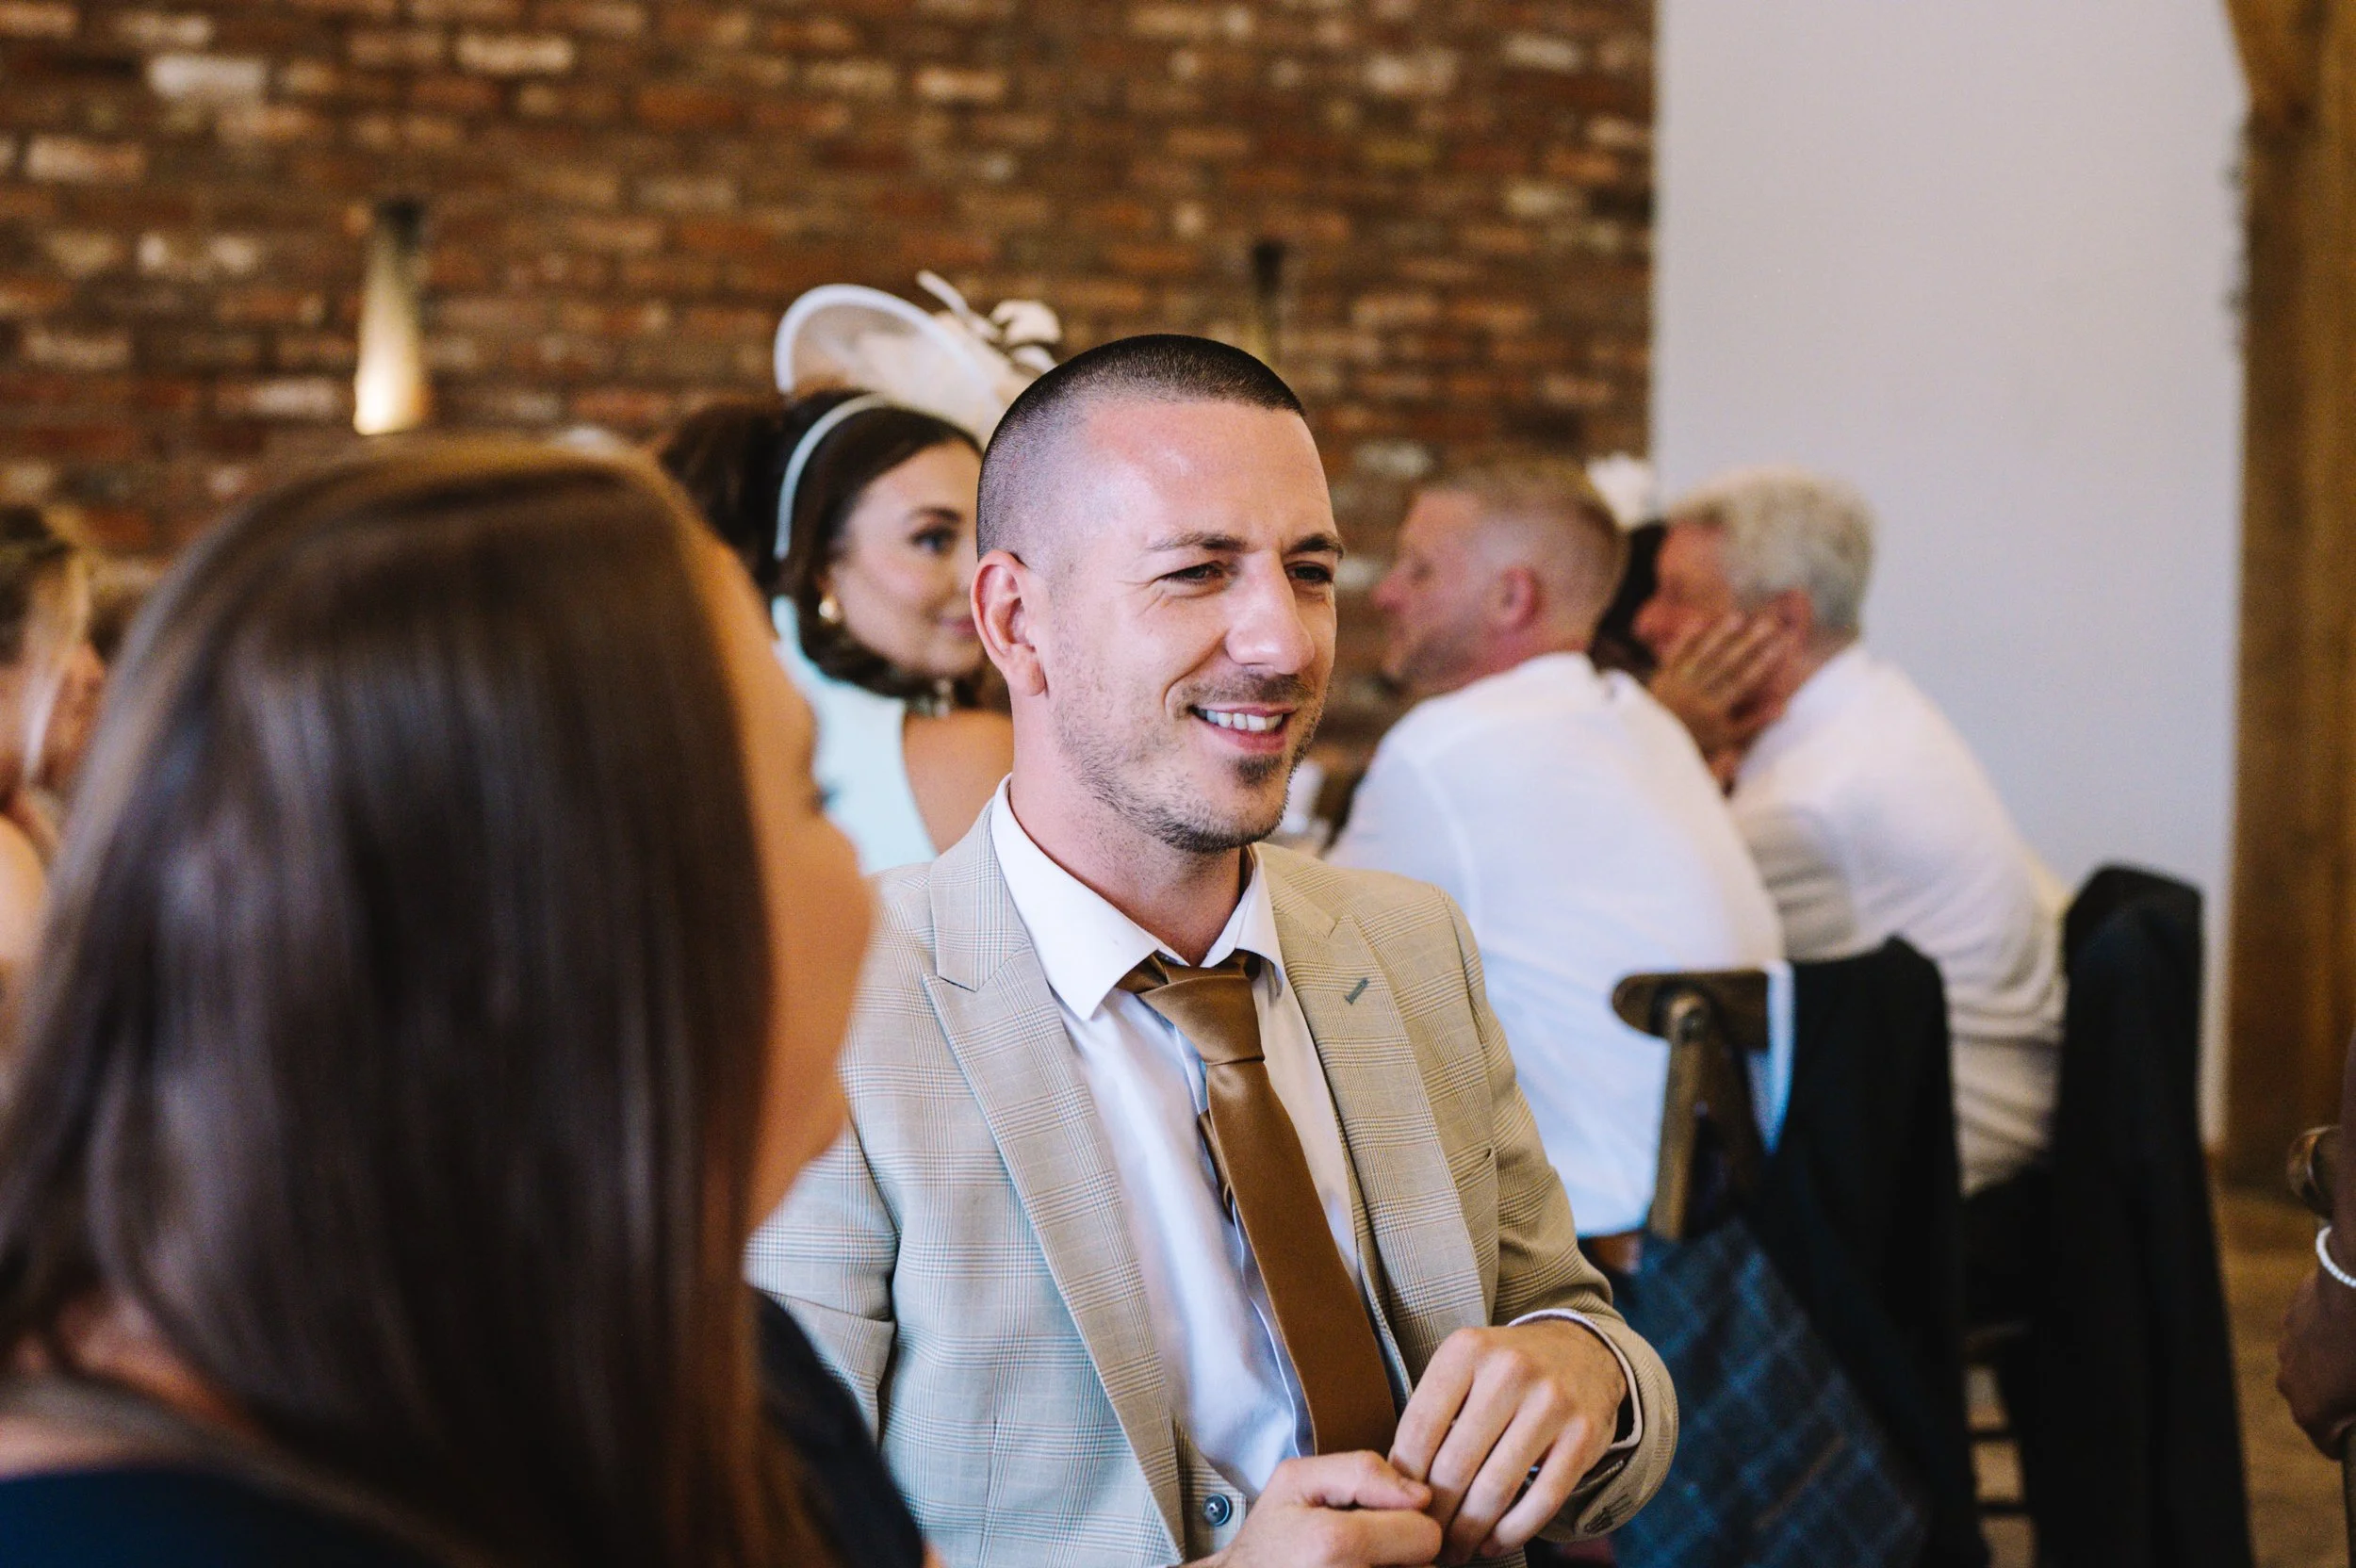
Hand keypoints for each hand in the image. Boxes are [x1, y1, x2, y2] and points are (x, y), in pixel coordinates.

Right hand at [1195, 1452, 1441, 1567]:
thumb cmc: (1271, 1536)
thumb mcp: (1296, 1480)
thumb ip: (1363, 1470)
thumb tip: (1421, 1495)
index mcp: (1336, 1543)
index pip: (1425, 1533)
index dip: (1403, 1521)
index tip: (1372, 1521)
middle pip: (1425, 1565)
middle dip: (1401, 1550)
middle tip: (1360, 1546)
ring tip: (1353, 1563)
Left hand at [1389, 1320, 1626, 1564]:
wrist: (1580, 1351)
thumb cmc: (1505, 1371)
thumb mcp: (1462, 1367)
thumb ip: (1431, 1414)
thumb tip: (1394, 1482)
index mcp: (1467, 1350)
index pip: (1420, 1428)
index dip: (1404, 1478)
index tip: (1399, 1506)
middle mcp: (1510, 1370)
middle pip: (1456, 1463)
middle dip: (1436, 1513)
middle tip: (1425, 1539)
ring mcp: (1552, 1402)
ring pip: (1497, 1487)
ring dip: (1470, 1530)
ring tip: (1456, 1549)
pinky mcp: (1584, 1435)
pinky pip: (1542, 1499)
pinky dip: (1513, 1531)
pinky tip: (1493, 1543)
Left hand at [1647, 612, 1790, 768]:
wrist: (1655, 745)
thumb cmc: (1697, 741)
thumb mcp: (1727, 737)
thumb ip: (1755, 721)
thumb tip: (1784, 707)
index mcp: (1712, 711)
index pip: (1742, 682)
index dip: (1761, 663)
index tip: (1779, 645)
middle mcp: (1694, 695)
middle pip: (1725, 664)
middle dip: (1747, 643)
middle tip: (1767, 624)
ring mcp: (1676, 685)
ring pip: (1701, 655)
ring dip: (1719, 635)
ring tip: (1737, 617)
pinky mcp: (1661, 677)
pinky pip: (1675, 655)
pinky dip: (1686, 639)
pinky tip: (1699, 621)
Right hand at [2279, 1234, 2355, 1454]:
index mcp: (2313, 1412)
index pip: (2330, 1446)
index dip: (2353, 1443)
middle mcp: (2291, 1385)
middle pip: (2318, 1407)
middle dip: (2343, 1404)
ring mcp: (2287, 1349)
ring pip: (2313, 1370)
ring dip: (2334, 1370)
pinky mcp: (2290, 1319)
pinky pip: (2310, 1341)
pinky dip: (2329, 1341)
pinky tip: (2355, 1328)